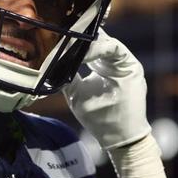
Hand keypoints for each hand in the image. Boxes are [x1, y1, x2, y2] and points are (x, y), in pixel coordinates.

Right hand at [62, 31, 150, 149]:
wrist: (120, 138)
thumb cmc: (106, 121)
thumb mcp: (82, 101)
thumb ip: (68, 80)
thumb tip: (51, 64)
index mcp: (126, 66)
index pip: (110, 45)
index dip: (92, 46)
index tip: (76, 53)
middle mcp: (122, 60)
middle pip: (102, 39)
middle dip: (82, 39)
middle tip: (63, 40)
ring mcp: (115, 63)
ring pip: (97, 44)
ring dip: (80, 44)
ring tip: (62, 44)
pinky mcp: (107, 69)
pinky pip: (95, 55)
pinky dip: (81, 53)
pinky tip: (67, 53)